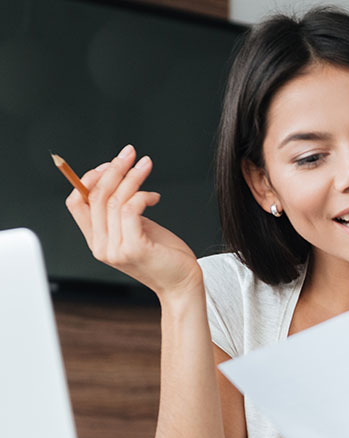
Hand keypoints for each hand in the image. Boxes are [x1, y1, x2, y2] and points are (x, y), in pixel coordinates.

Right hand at [64, 144, 200, 297]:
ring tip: (146, 164)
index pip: (76, 203)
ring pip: (114, 200)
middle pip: (95, 196)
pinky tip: (155, 197)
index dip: (89, 179)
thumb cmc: (165, 256)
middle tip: (130, 153)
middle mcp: (101, 246)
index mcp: (97, 241)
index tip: (110, 164)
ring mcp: (115, 249)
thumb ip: (122, 213)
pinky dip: (142, 195)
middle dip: (113, 169)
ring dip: (132, 176)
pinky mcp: (134, 248)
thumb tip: (118, 180)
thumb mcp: (138, 229)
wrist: (183, 284)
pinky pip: (130, 210)